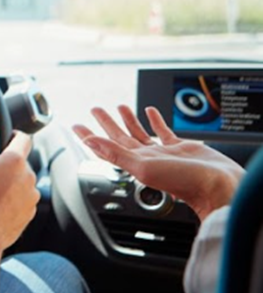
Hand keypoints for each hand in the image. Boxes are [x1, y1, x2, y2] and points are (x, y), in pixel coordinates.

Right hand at [0, 113, 38, 253]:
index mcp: (15, 160)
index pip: (23, 138)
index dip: (14, 135)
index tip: (4, 140)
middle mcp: (28, 176)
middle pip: (21, 161)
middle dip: (8, 163)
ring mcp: (32, 194)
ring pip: (23, 180)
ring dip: (12, 181)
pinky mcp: (31, 210)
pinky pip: (24, 197)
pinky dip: (14, 197)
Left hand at [73, 105, 243, 220]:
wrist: (216, 185)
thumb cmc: (182, 182)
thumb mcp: (142, 167)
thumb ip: (115, 154)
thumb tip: (91, 142)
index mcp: (134, 162)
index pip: (105, 147)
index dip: (90, 136)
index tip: (77, 127)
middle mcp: (146, 157)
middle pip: (119, 137)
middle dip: (106, 123)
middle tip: (95, 109)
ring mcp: (162, 152)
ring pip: (140, 132)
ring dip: (128, 119)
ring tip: (119, 106)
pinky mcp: (180, 147)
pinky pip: (163, 131)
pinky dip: (155, 120)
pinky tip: (150, 111)